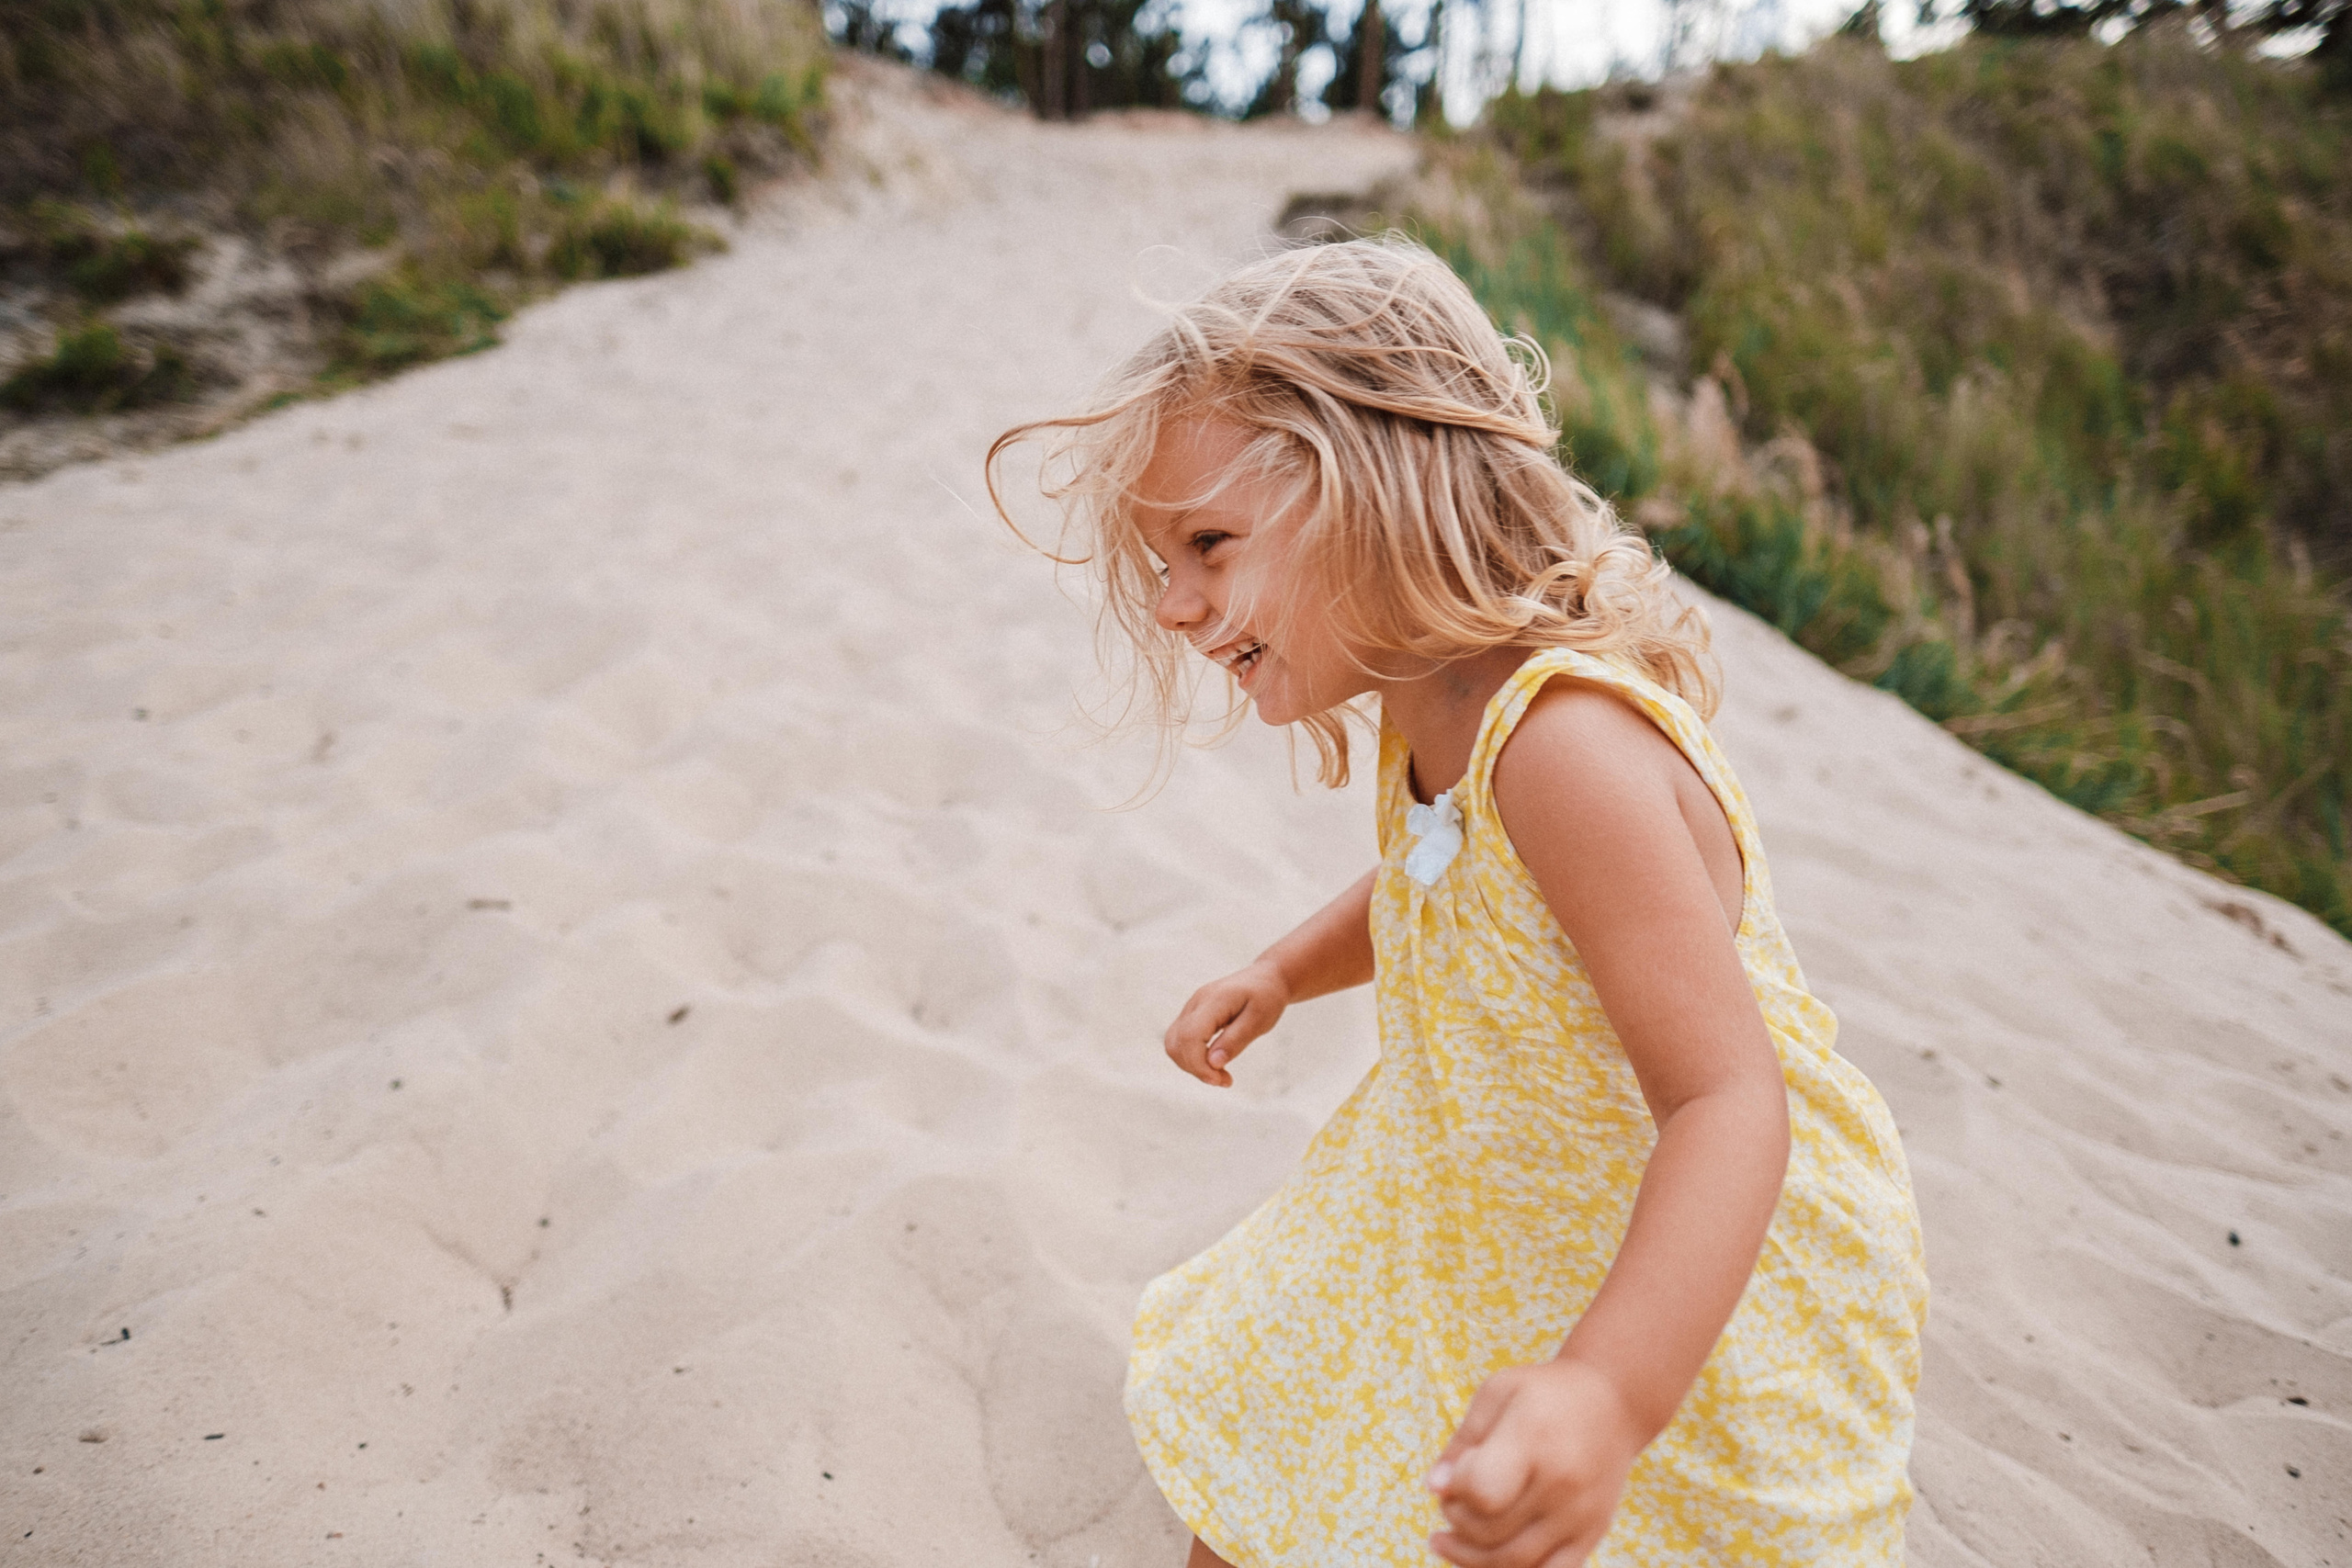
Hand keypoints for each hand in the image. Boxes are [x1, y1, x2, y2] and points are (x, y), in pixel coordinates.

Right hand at [1162, 958, 1289, 1086]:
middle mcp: (1196, 1002)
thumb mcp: (1259, 1020)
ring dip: (1191, 1064)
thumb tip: (1213, 1064)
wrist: (1265, 978)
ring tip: (1220, 1074)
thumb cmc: (1266, 997)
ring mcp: (1191, 1007)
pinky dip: (1192, 1056)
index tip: (1221, 1080)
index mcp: (1214, 1000)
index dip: (1199, 1064)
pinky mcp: (1192, 1014)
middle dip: (1195, 1068)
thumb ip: (1235, 1041)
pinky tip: (1214, 1062)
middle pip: (1176, 1042)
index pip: (1190, 1037)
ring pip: (1173, 1043)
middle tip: (1225, 1080)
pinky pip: (1180, 1040)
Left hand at [1426, 1359, 1644, 1567]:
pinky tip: (1485, 1559)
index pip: (1483, 1489)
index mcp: (1535, 1438)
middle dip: (1455, 1520)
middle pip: (1491, 1530)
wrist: (1613, 1402)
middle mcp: (1562, 1483)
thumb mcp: (1498, 1393)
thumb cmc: (1545, 1393)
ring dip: (1469, 1557)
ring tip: (1447, 1541)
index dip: (1455, 1490)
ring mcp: (1581, 1515)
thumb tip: (1435, 1488)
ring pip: (1514, 1562)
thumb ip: (1463, 1441)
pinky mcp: (1592, 1535)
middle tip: (1449, 1502)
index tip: (1449, 1478)